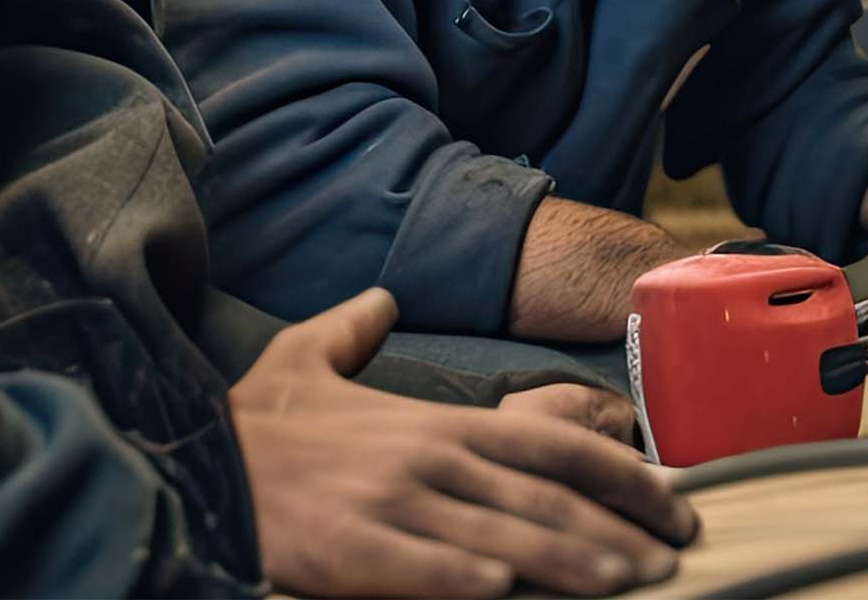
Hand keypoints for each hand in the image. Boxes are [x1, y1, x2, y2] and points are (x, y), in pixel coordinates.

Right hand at [234, 289, 698, 596]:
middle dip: (620, 527)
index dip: (620, 475)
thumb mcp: (304, 357)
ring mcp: (396, 507)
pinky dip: (472, 579)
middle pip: (548, 496)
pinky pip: (428, 570)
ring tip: (630, 582)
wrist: (193, 461)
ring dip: (575, 562)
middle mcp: (429, 462)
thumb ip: (351, 329)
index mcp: (433, 424)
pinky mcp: (357, 551)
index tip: (670, 502)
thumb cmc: (256, 427)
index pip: (551, 447)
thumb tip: (378, 297)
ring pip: (507, 536)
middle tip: (674, 555)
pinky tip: (509, 591)